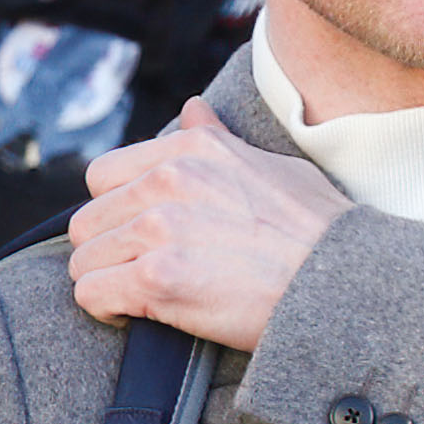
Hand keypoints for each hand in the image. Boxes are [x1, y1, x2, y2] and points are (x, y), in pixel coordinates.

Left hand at [68, 101, 350, 348]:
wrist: (341, 282)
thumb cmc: (314, 231)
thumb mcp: (268, 165)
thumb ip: (216, 139)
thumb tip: (190, 109)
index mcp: (189, 150)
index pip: (103, 175)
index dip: (117, 211)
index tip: (142, 236)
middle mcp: (166, 180)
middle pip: (87, 220)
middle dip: (108, 250)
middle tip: (142, 272)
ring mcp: (159, 228)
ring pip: (83, 259)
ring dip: (107, 282)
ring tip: (143, 296)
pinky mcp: (157, 277)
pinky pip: (91, 293)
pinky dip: (107, 310)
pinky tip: (139, 314)